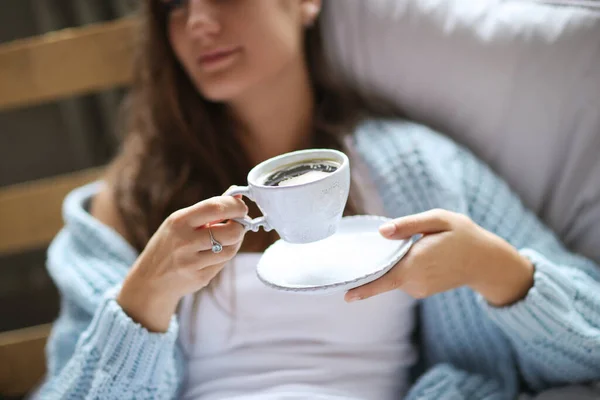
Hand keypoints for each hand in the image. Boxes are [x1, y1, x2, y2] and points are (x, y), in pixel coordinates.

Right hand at [117, 194, 247, 331]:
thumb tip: (237, 197)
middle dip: (241, 226)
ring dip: (235, 241)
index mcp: (179, 221)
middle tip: (239, 223)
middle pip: (231, 232)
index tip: (241, 208)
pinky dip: (225, 255)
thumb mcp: (181, 221)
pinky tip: (215, 252)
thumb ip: (208, 210)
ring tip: (227, 238)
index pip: (215, 207)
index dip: (235, 206)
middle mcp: (185, 241)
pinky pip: (224, 263)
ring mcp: (192, 262)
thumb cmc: (169, 244)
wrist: (151, 279)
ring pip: (231, 249)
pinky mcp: (200, 277)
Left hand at [344, 209, 533, 305]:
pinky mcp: (421, 291)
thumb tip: (382, 232)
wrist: (485, 261)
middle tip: (397, 242)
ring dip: (395, 260)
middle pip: (384, 272)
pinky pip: (402, 276)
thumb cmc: (462, 235)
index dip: (364, 288)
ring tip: (419, 244)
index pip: (384, 278)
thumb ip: (409, 224)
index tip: (346, 296)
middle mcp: (414, 281)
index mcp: (416, 263)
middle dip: (378, 261)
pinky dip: (402, 266)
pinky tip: (417, 254)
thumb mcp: (439, 219)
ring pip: (393, 273)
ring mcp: (418, 289)